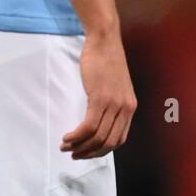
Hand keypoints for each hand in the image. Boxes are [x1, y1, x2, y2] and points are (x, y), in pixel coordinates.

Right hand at [61, 31, 136, 159]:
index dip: (101, 151)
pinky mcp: (100, 98)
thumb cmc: (105, 60)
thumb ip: (110, 102)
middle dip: (89, 153)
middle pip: (109, 142)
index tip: (85, 152)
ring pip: (98, 137)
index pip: (119, 140)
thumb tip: (97, 117)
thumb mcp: (113, 85)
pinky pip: (89, 125)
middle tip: (73, 154)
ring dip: (80, 146)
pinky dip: (77, 135)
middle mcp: (125, 109)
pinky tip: (67, 137)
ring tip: (65, 146)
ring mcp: (114, 104)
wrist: (105, 41)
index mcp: (130, 108)